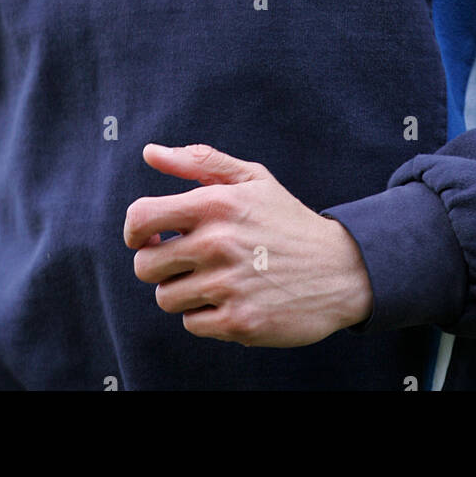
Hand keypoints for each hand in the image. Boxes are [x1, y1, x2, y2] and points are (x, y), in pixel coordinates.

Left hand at [124, 143, 372, 346]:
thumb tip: (150, 152)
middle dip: (159, 265)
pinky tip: (231, 299)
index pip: (140, 217)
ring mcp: (228, 286)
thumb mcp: (251, 179)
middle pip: (145, 266)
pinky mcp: (239, 322)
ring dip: (183, 292)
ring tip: (214, 280)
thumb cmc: (287, 221)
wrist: (341, 269)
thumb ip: (199, 162)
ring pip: (166, 298)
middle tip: (186, 262)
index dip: (134, 230)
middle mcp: (217, 244)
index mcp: (215, 204)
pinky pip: (191, 323)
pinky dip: (205, 315)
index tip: (149, 237)